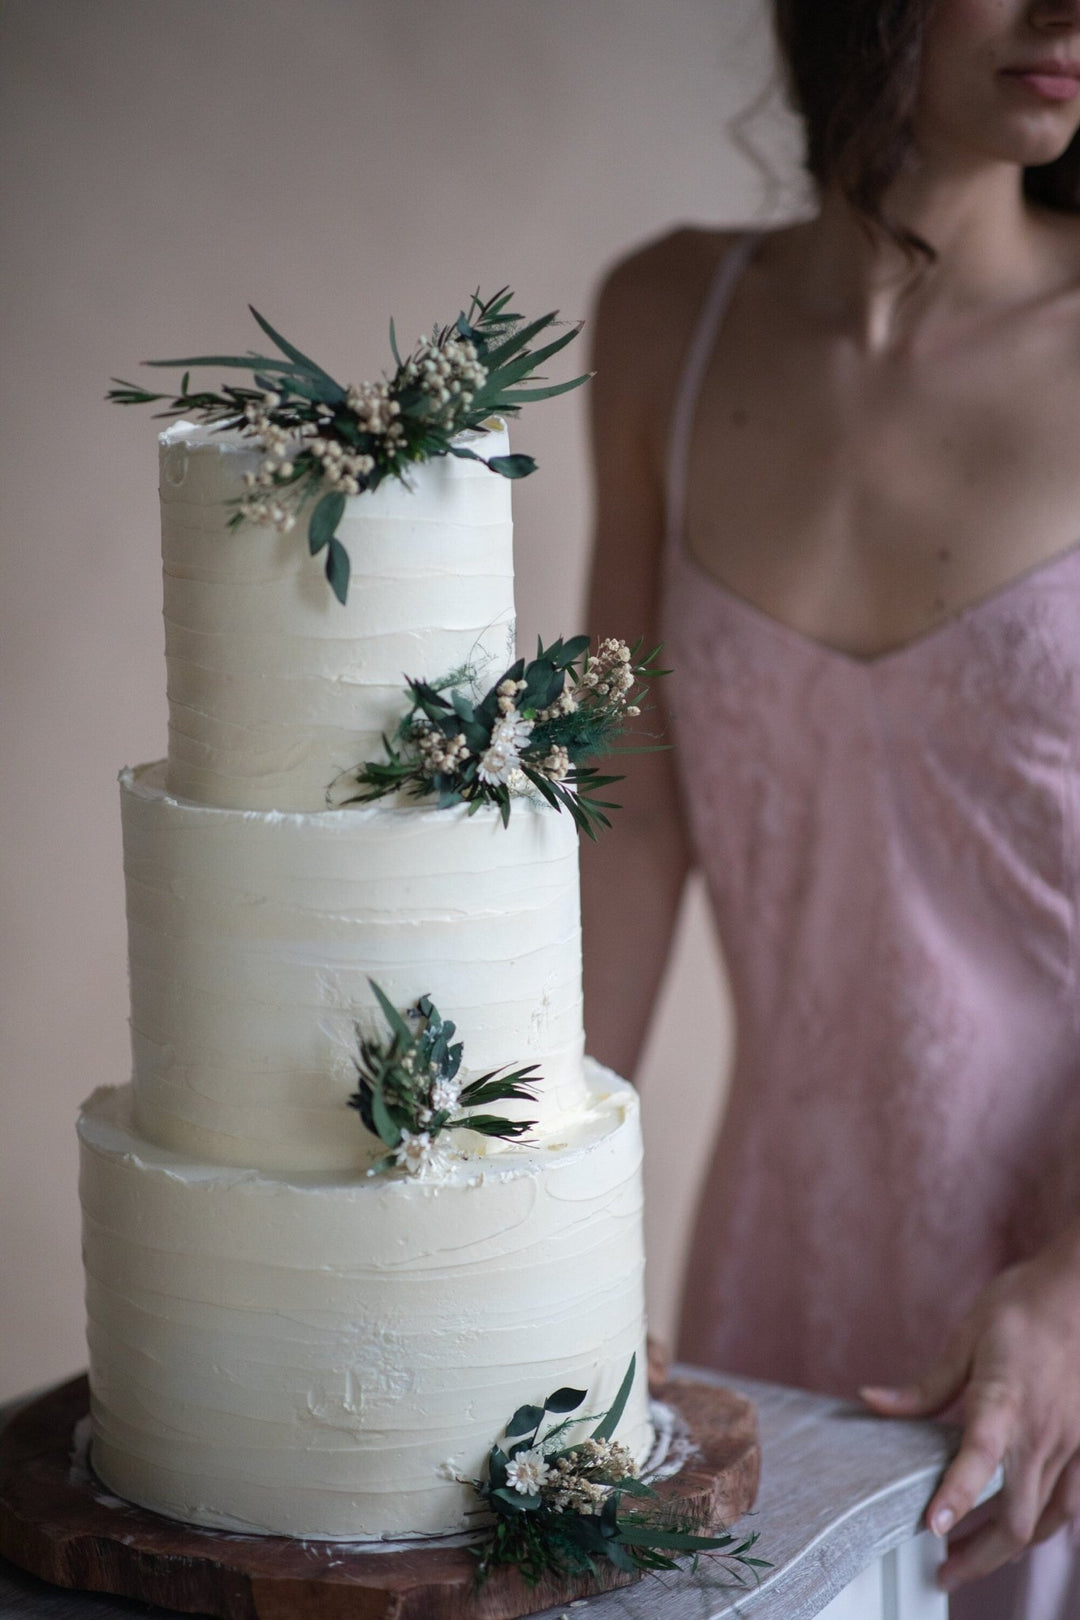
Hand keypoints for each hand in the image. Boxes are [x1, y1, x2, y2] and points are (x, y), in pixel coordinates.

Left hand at [859, 1229, 1079, 1592]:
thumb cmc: (1021, 1307)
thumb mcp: (965, 1338)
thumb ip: (925, 1386)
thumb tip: (872, 1402)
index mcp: (1004, 1401)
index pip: (978, 1459)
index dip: (956, 1497)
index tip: (931, 1529)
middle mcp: (1042, 1432)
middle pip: (1017, 1519)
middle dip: (978, 1556)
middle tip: (942, 1571)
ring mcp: (1071, 1444)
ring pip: (1046, 1521)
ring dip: (1008, 1550)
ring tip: (973, 1560)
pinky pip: (1070, 1504)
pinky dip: (1044, 1525)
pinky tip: (1023, 1529)